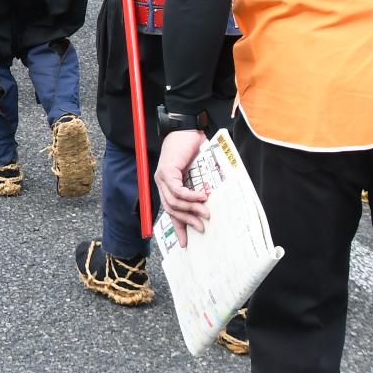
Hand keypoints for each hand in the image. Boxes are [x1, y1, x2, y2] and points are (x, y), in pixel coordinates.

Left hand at [153, 128, 210, 242]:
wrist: (189, 129)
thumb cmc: (193, 149)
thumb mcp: (196, 173)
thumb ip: (197, 188)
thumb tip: (210, 206)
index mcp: (168, 186)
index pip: (171, 211)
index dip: (178, 227)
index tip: (185, 243)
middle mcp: (161, 183)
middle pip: (172, 210)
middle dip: (187, 222)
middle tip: (202, 228)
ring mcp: (162, 178)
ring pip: (175, 202)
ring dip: (192, 209)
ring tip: (206, 213)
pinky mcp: (166, 172)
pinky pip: (178, 190)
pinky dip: (191, 196)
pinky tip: (202, 197)